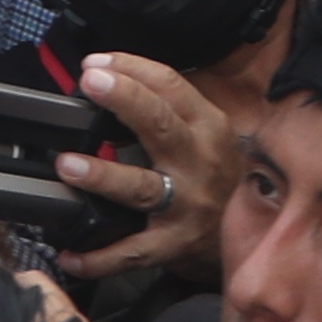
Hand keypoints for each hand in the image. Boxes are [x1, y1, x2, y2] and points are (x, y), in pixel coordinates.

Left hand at [53, 48, 245, 285]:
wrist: (252, 235)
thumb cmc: (217, 174)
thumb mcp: (206, 134)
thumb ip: (168, 109)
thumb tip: (110, 79)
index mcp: (209, 127)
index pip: (171, 87)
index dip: (132, 70)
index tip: (95, 64)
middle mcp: (200, 163)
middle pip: (161, 126)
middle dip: (125, 100)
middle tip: (92, 82)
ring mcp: (187, 207)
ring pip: (143, 188)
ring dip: (104, 176)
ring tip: (69, 165)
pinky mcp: (174, 246)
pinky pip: (132, 252)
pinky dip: (99, 257)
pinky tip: (70, 254)